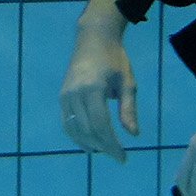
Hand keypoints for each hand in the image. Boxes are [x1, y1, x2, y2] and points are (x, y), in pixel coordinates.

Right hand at [60, 27, 137, 161]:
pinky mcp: (62, 96)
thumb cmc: (115, 59)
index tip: (123, 157)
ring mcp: (65, 95)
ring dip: (88, 143)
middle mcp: (75, 94)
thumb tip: (133, 135)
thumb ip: (128, 109)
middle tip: (117, 156)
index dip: (111, 144)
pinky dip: (76, 135)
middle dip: (103, 146)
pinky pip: (67, 122)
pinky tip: (89, 143)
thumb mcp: (128, 83)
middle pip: (87, 130)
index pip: (100, 125)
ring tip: (104, 150)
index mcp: (93, 89)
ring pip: (74, 129)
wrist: (93, 39)